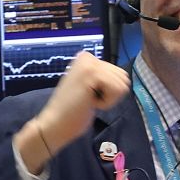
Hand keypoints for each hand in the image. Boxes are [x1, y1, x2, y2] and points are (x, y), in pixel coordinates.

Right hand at [13, 52, 129, 173]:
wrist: (55, 123)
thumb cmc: (73, 111)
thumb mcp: (91, 87)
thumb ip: (104, 78)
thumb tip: (124, 78)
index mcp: (87, 59)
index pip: (120, 74)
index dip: (110, 92)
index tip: (89, 95)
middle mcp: (88, 57)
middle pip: (123, 77)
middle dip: (110, 94)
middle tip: (88, 99)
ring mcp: (89, 63)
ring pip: (122, 84)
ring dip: (108, 98)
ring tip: (87, 100)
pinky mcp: (91, 73)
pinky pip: (117, 90)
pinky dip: (106, 102)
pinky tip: (89, 102)